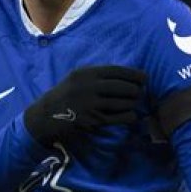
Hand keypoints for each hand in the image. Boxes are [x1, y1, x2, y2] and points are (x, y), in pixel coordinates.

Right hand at [24, 65, 146, 145]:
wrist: (45, 116)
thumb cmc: (65, 95)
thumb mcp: (77, 78)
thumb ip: (98, 75)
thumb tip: (127, 75)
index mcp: (86, 73)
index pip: (117, 71)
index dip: (134, 74)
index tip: (145, 78)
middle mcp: (89, 86)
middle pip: (124, 87)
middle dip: (136, 90)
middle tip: (138, 93)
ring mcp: (91, 104)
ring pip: (124, 102)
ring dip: (132, 104)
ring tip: (132, 104)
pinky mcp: (93, 120)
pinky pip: (119, 117)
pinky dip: (129, 116)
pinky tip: (130, 115)